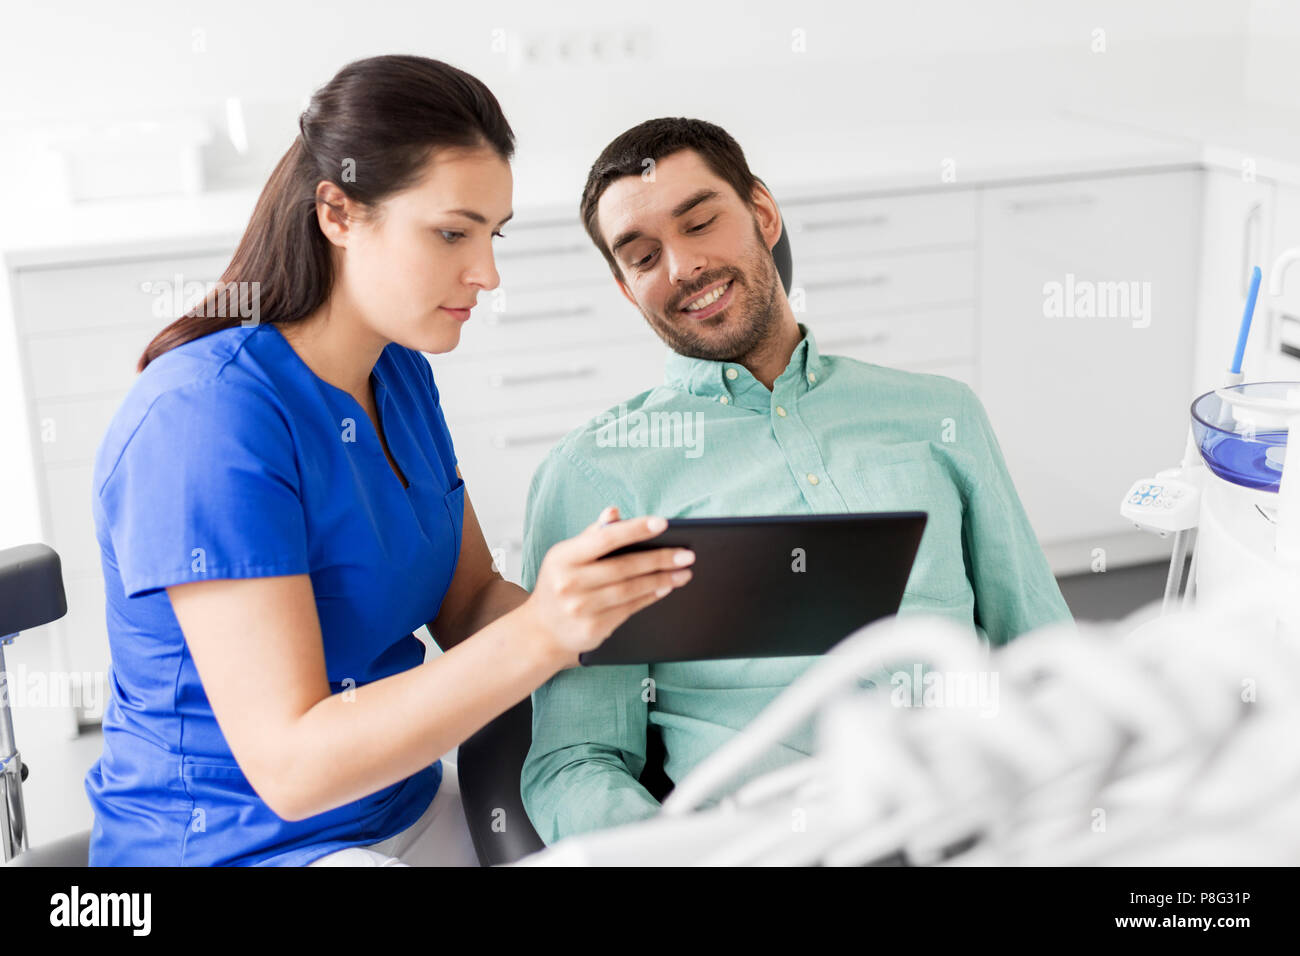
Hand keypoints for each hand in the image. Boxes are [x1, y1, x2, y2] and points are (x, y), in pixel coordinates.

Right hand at [524, 506, 693, 667]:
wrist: (540, 631)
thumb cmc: (560, 583)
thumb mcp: (566, 556)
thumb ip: (593, 534)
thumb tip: (614, 511)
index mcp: (563, 557)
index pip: (605, 538)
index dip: (635, 529)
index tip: (663, 523)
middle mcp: (569, 583)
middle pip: (623, 567)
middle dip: (659, 559)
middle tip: (687, 554)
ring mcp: (580, 608)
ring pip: (630, 590)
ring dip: (661, 580)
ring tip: (684, 572)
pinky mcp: (593, 629)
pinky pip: (629, 609)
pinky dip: (650, 597)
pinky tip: (665, 588)